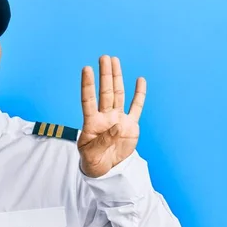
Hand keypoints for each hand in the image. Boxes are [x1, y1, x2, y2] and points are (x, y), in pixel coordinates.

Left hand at [77, 55, 145, 177]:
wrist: (105, 168)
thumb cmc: (93, 160)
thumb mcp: (92, 154)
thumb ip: (104, 140)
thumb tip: (118, 127)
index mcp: (91, 123)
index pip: (88, 100)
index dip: (88, 85)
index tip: (86, 69)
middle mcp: (105, 117)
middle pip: (105, 92)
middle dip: (105, 75)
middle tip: (104, 57)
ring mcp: (118, 119)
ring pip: (118, 94)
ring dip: (117, 78)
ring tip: (114, 60)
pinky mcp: (130, 125)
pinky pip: (136, 107)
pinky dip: (139, 94)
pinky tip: (140, 80)